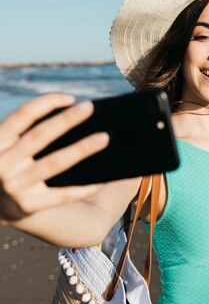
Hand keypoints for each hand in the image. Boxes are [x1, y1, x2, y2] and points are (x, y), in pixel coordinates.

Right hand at [0, 93, 108, 222]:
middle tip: (89, 107)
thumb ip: (29, 133)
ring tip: (104, 138)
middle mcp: (3, 163)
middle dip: (66, 120)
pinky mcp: (28, 205)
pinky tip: (103, 178)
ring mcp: (15, 185)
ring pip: (54, 163)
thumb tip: (75, 117)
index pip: (24, 115)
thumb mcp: (9, 147)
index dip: (47, 103)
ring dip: (81, 149)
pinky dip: (85, 186)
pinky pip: (63, 194)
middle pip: (40, 136)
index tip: (71, 98)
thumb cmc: (12, 165)